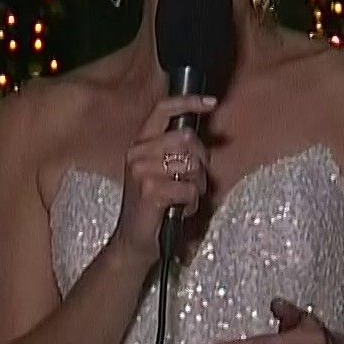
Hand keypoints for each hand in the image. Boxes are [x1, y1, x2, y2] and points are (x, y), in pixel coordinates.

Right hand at [106, 95, 216, 266]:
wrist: (133, 241)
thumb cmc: (152, 206)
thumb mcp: (159, 172)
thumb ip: (176, 152)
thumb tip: (201, 141)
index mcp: (139, 144)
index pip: (163, 110)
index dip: (189, 102)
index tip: (211, 102)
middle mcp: (137, 153)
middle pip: (187, 138)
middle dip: (201, 161)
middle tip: (195, 179)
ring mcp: (142, 171)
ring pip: (191, 165)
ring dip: (196, 186)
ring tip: (184, 198)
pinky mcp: (151, 190)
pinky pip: (189, 188)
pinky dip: (191, 203)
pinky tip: (180, 210)